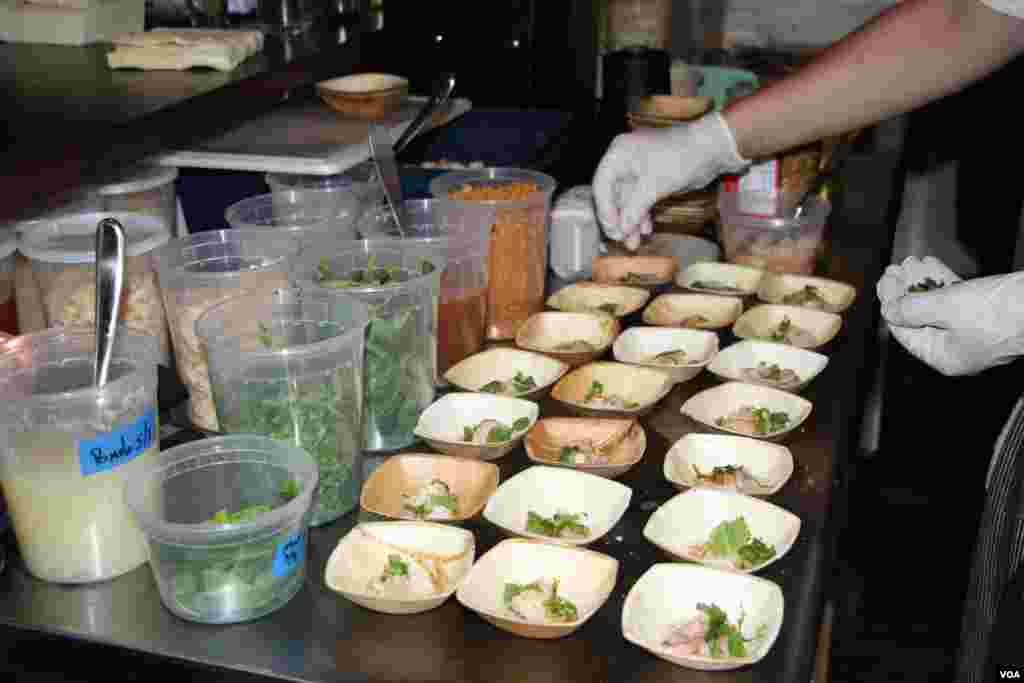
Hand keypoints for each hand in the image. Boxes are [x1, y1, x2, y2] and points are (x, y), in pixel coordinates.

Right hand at [592, 112, 748, 249]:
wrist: (711, 149)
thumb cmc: (680, 157)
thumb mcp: (653, 185)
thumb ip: (634, 209)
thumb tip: (622, 230)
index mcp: (619, 154)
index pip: (601, 185)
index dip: (605, 210)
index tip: (612, 229)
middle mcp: (625, 161)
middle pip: (614, 195)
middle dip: (620, 220)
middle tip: (622, 240)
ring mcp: (639, 171)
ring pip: (628, 201)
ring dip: (631, 222)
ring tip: (634, 243)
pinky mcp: (652, 179)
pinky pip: (641, 201)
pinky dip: (643, 215)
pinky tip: (646, 230)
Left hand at [879, 261, 1023, 375]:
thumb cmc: (1004, 311)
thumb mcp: (947, 306)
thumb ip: (913, 309)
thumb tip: (890, 311)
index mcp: (944, 357)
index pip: (904, 331)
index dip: (891, 303)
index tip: (886, 280)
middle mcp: (956, 349)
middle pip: (918, 318)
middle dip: (906, 290)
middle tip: (897, 268)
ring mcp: (972, 332)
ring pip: (937, 306)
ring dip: (923, 282)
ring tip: (914, 261)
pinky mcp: (987, 315)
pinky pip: (956, 300)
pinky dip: (943, 283)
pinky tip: (933, 265)